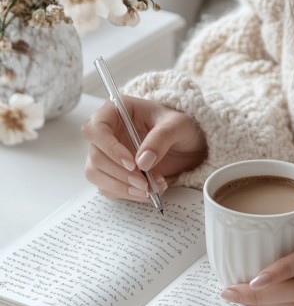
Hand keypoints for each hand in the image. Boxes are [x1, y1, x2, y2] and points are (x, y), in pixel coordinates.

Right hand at [82, 96, 206, 201]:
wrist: (188, 145)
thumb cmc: (180, 127)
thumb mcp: (178, 126)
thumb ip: (161, 139)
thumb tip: (142, 162)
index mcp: (117, 112)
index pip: (96, 129)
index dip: (109, 148)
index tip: (132, 164)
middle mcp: (107, 132)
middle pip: (95, 156)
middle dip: (119, 174)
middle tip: (144, 183)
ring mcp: (107, 153)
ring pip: (96, 174)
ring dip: (121, 187)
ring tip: (149, 190)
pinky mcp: (113, 172)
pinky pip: (108, 187)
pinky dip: (126, 193)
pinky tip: (148, 192)